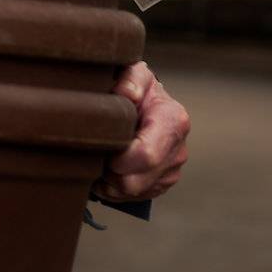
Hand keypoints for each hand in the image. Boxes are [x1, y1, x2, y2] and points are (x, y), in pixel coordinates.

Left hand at [94, 61, 190, 201]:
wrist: (147, 100)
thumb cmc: (136, 86)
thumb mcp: (135, 73)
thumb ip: (131, 79)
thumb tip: (126, 94)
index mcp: (173, 121)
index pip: (145, 155)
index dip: (117, 159)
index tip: (101, 148)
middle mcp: (178, 149)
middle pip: (136, 181)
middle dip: (110, 173)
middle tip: (94, 155)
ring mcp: (172, 169)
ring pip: (133, 192)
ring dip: (110, 182)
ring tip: (100, 159)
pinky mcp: (163, 182)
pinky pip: (134, 197)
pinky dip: (116, 188)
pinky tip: (108, 169)